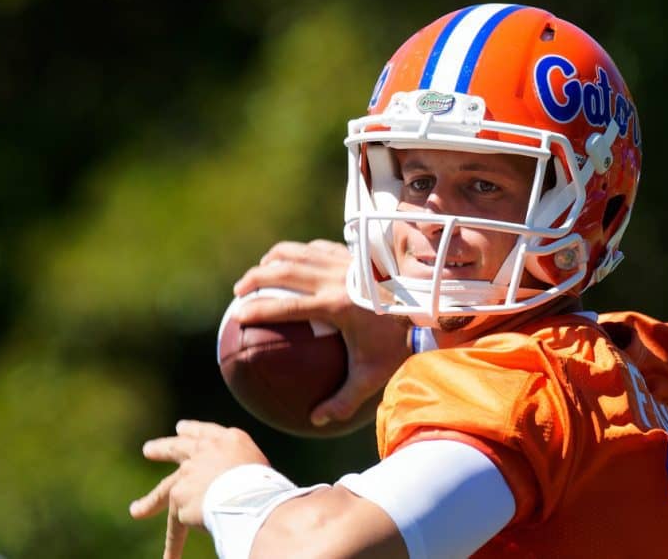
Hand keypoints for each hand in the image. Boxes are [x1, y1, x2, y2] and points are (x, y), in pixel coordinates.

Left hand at [129, 420, 268, 558]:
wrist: (250, 495)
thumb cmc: (267, 484)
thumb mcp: (258, 466)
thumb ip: (240, 469)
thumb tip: (230, 486)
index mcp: (230, 439)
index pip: (206, 432)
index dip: (192, 430)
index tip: (181, 428)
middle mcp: (204, 452)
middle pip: (177, 448)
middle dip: (163, 449)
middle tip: (148, 450)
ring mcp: (188, 474)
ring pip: (166, 490)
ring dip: (151, 502)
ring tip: (137, 511)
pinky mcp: (179, 498)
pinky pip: (177, 528)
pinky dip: (174, 545)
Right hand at [233, 239, 409, 432]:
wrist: (428, 305)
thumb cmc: (399, 343)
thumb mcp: (373, 376)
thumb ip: (343, 400)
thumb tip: (316, 419)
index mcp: (336, 306)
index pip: (286, 306)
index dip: (258, 309)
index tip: (238, 315)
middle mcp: (337, 278)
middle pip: (283, 271)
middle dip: (255, 278)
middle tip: (239, 292)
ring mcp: (345, 262)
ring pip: (298, 253)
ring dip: (272, 261)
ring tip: (258, 273)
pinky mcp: (353, 254)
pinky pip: (317, 248)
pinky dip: (299, 253)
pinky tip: (292, 262)